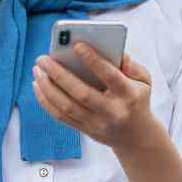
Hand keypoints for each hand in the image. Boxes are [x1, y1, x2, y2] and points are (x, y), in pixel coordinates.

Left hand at [31, 44, 159, 151]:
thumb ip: (131, 65)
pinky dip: (46, 100)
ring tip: (37, 69)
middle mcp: (111, 111)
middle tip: (43, 58)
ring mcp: (96, 123)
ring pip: (66, 107)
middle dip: (59, 74)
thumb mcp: (144, 81)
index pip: (110, 76)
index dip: (93, 61)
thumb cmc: (137, 99)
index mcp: (128, 95)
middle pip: (81, 93)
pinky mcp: (84, 130)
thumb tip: (111, 50)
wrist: (135, 136)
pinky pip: (60, 116)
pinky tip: (38, 85)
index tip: (76, 45)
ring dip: (48, 87)